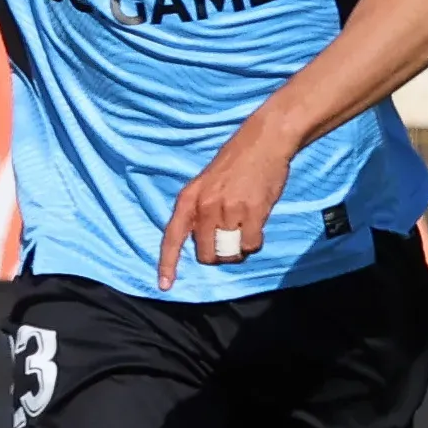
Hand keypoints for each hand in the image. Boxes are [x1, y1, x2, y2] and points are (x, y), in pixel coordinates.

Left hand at [156, 113, 297, 288]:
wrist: (263, 142)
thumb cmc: (235, 164)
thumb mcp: (205, 185)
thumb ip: (200, 212)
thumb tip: (204, 243)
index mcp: (188, 199)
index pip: (172, 237)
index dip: (168, 263)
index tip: (165, 285)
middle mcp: (204, 206)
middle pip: (206, 254)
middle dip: (219, 256)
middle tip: (231, 243)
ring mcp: (228, 209)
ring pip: (230, 252)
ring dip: (239, 250)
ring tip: (246, 229)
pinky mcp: (252, 211)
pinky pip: (250, 245)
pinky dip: (254, 243)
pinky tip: (257, 226)